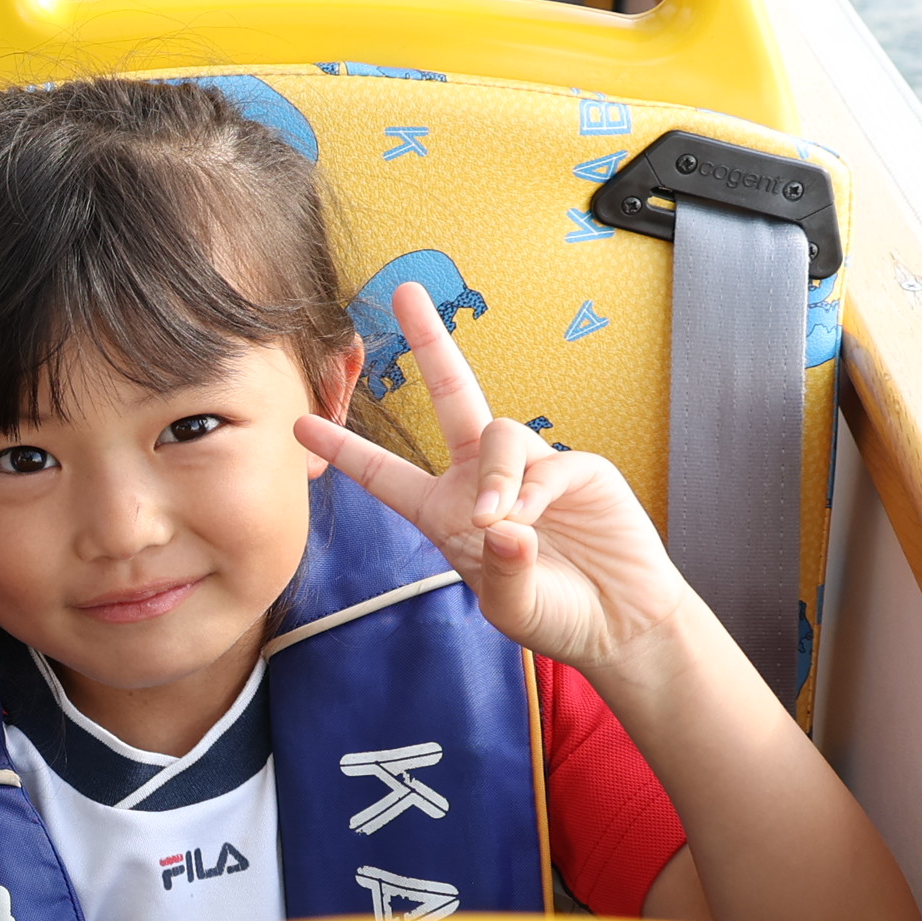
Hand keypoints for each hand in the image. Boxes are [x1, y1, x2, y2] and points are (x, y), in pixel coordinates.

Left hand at [295, 281, 690, 674]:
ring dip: (494, 476)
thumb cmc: (556, 615)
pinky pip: (548, 462)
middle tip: (405, 295)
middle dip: (431, 341)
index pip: (389, 474)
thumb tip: (503, 524)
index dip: (347, 450)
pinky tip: (530, 522)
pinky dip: (533, 490)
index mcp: (447, 511)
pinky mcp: (579, 471)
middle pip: (453, 393)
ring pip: (499, 434)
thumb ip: (501, 574)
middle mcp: (484, 479)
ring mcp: (532, 469)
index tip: (300, 424)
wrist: (621, 625)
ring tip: (493, 522)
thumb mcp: (512, 607)